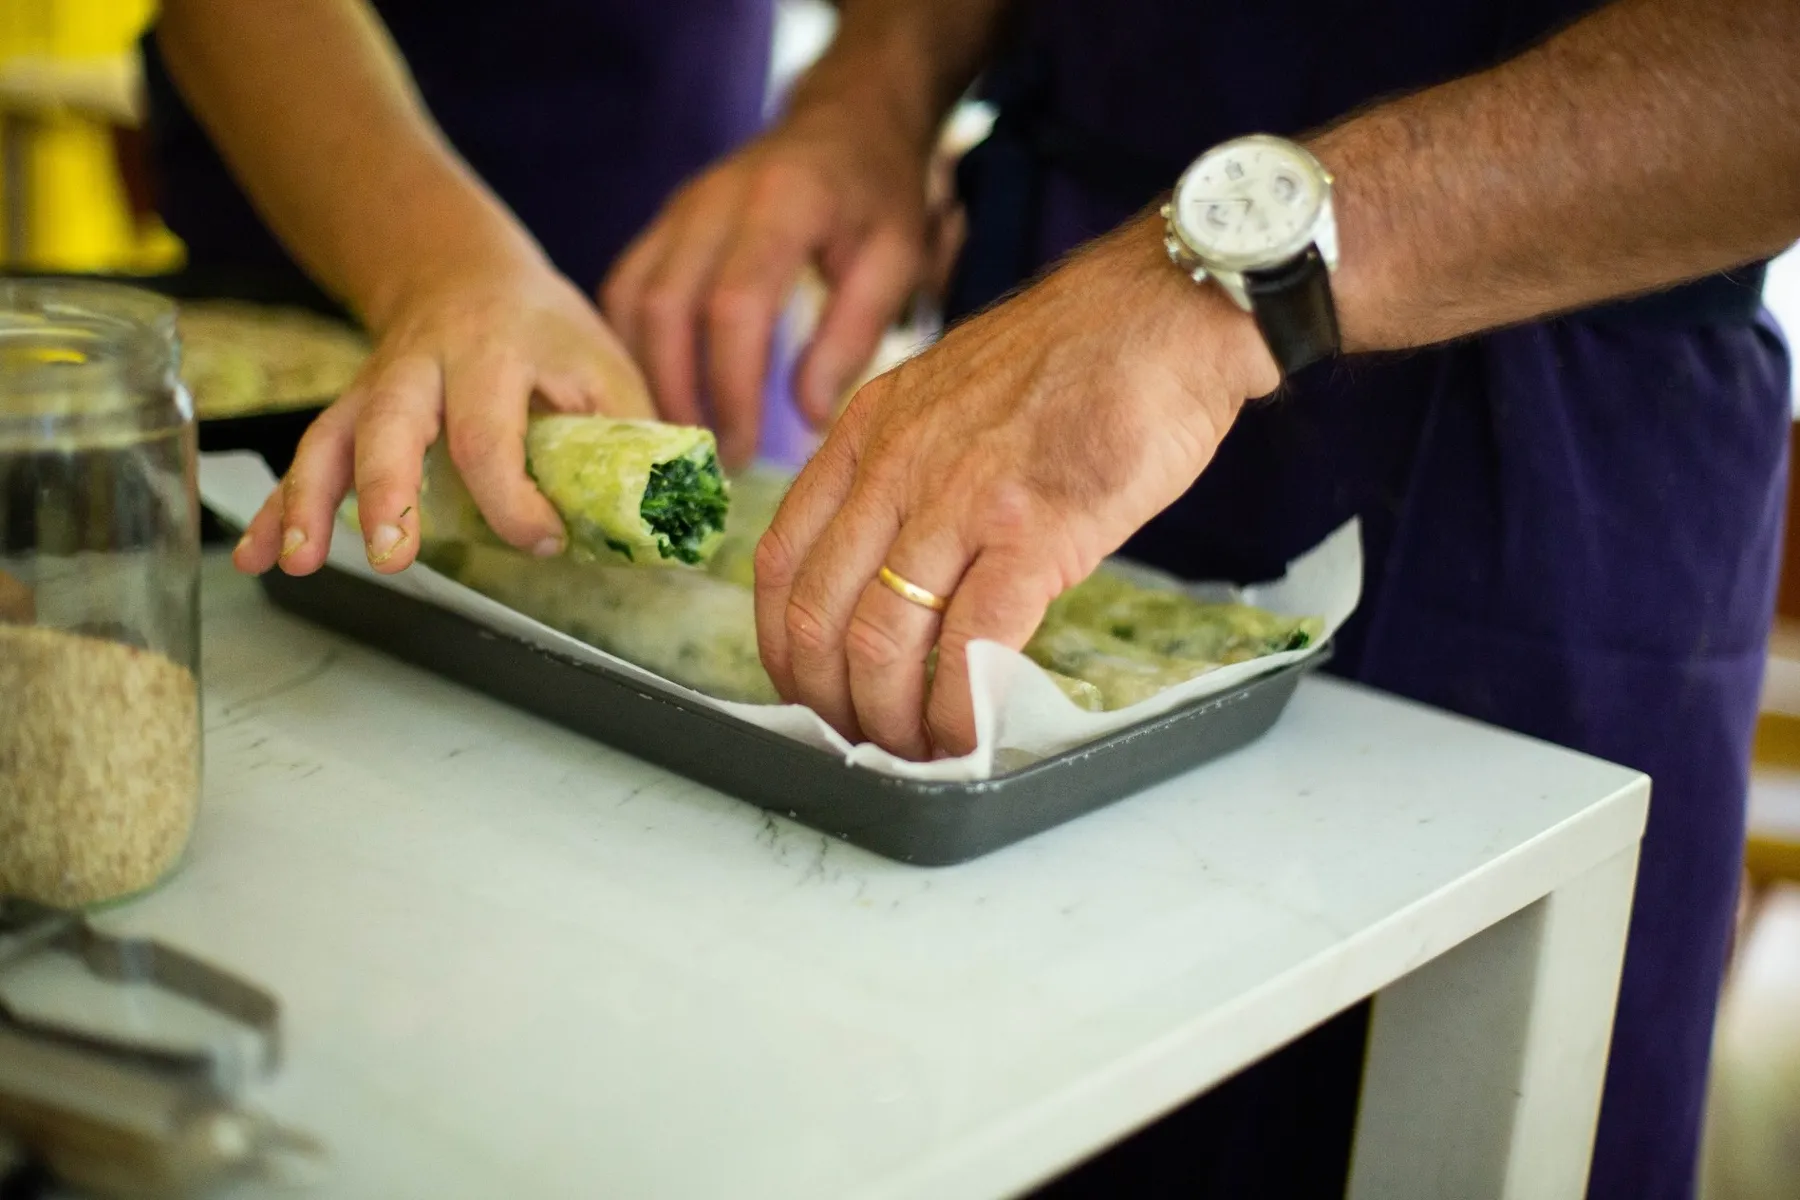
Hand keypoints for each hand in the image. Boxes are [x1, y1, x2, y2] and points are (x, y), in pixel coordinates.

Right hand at [232, 255, 652, 577]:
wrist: (462, 271)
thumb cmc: (546, 332)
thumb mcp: (602, 363)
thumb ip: (629, 434)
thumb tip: (670, 514)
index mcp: (492, 353)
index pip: (490, 432)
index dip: (512, 497)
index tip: (544, 540)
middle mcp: (420, 368)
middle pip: (390, 426)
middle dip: (386, 492)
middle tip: (393, 554)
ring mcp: (373, 390)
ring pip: (329, 441)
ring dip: (306, 502)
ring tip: (296, 562)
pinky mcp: (347, 414)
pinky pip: (306, 459)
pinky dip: (276, 509)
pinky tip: (257, 558)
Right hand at [601, 99, 931, 467]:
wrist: (845, 122)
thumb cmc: (878, 198)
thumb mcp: (896, 261)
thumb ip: (852, 337)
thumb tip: (808, 417)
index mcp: (781, 204)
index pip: (735, 305)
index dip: (730, 386)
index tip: (742, 450)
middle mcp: (714, 200)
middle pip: (664, 306)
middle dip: (676, 393)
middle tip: (701, 460)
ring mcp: (679, 209)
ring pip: (630, 299)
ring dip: (645, 376)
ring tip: (678, 438)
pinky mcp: (663, 223)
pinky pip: (624, 289)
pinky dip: (630, 348)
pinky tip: (658, 393)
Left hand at [752, 215, 1280, 759]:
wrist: (1167, 311)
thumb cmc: (1077, 356)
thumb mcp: (951, 391)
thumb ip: (909, 469)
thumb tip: (896, 568)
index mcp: (867, 431)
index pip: (782, 561)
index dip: (782, 648)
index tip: (807, 691)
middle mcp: (896, 466)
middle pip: (819, 617)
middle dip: (830, 702)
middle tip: (859, 741)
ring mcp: (961, 501)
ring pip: (882, 642)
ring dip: (889, 719)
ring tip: (911, 751)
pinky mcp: (1033, 535)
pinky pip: (969, 650)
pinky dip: (957, 710)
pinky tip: (966, 735)